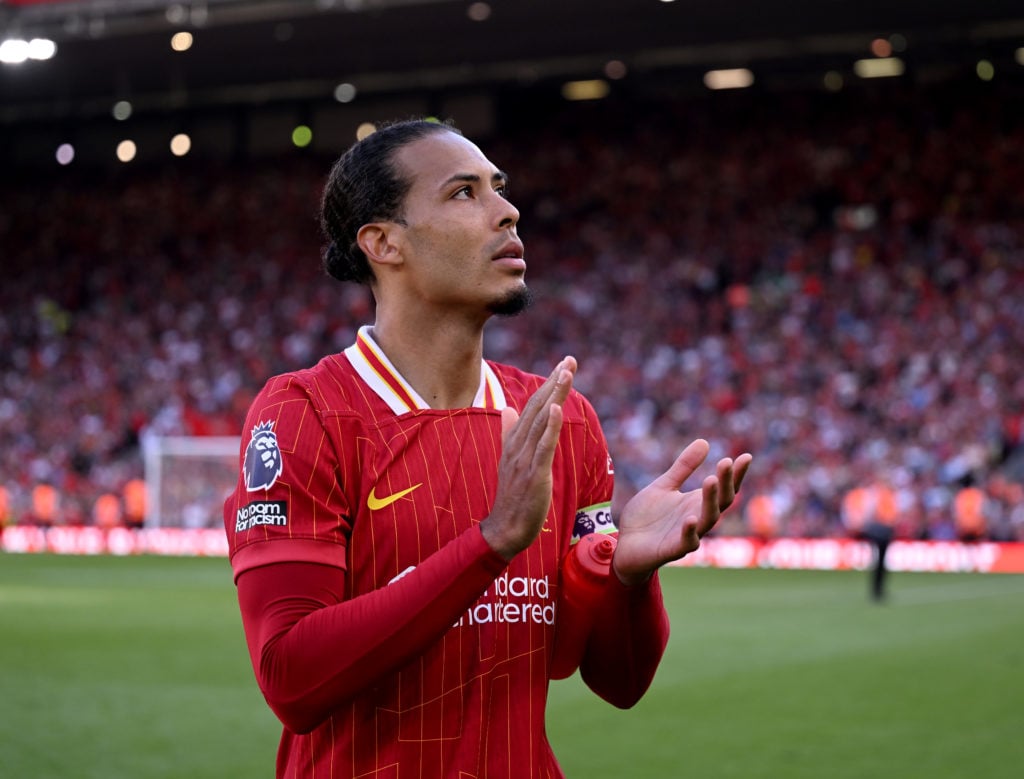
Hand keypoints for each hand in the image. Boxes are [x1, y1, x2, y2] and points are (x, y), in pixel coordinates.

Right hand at [481, 356, 576, 560]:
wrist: (505, 528)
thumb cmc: (512, 496)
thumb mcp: (510, 460)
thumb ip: (509, 433)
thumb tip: (508, 409)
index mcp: (515, 441)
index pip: (533, 406)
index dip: (548, 384)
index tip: (563, 365)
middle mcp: (518, 445)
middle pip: (538, 407)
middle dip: (555, 382)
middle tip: (570, 359)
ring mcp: (525, 459)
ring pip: (542, 421)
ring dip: (554, 395)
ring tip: (566, 373)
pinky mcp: (534, 474)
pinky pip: (543, 446)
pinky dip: (550, 426)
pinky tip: (558, 408)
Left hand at [612, 439, 751, 584]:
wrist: (625, 544)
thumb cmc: (648, 517)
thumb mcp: (664, 485)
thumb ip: (684, 467)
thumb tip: (705, 441)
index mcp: (698, 503)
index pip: (724, 488)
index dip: (736, 474)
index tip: (746, 456)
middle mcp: (698, 518)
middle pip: (721, 502)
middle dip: (726, 483)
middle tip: (726, 462)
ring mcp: (688, 535)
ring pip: (708, 520)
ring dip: (710, 501)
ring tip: (710, 480)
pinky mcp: (672, 549)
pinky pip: (687, 542)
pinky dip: (690, 531)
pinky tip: (690, 517)